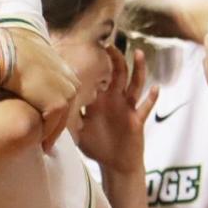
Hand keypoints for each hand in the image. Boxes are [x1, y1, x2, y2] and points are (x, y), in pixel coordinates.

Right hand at [4, 28, 79, 149]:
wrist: (4, 55)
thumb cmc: (6, 53)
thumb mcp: (24, 56)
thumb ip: (31, 66)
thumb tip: (23, 76)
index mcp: (61, 64)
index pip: (63, 90)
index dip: (53, 106)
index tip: (47, 119)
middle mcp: (69, 76)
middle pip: (67, 106)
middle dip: (58, 122)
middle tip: (49, 139)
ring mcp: (66, 90)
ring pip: (61, 118)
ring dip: (52, 132)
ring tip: (44, 146)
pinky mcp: (59, 103)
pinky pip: (53, 124)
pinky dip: (47, 135)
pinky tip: (40, 144)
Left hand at [78, 48, 157, 173]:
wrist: (115, 164)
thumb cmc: (97, 146)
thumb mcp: (79, 132)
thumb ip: (69, 120)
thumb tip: (52, 113)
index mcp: (100, 101)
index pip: (99, 77)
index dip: (96, 64)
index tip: (90, 47)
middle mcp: (115, 101)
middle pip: (118, 74)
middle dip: (116, 58)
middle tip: (111, 43)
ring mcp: (128, 108)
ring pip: (135, 85)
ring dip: (138, 69)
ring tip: (138, 54)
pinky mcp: (137, 120)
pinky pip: (145, 108)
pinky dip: (151, 99)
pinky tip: (155, 89)